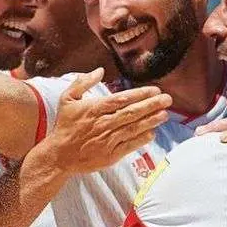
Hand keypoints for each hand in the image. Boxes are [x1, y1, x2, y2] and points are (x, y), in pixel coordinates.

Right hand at [47, 68, 171, 173]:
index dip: (139, 94)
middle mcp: (103, 123)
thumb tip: (100, 70)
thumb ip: (82, 82)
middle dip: (151, 105)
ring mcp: (108, 140)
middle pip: (131, 113)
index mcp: (94, 108)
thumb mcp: (67, 99)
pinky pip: (129, 145)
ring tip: (165, 114)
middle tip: (167, 99)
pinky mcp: (111, 155)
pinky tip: (152, 132)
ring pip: (133, 128)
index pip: (121, 99)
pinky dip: (141, 139)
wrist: (59, 155)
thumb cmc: (65, 126)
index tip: (154, 90)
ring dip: (150, 121)